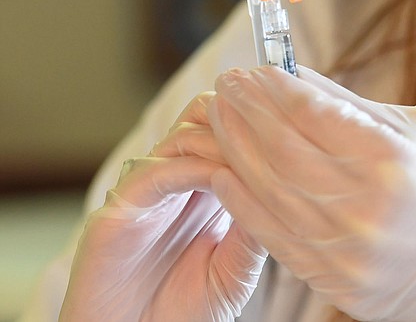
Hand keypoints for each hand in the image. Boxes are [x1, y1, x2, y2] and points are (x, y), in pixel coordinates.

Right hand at [59, 94, 266, 321]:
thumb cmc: (181, 312)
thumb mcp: (234, 272)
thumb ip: (253, 231)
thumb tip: (283, 190)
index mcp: (205, 187)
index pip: (230, 130)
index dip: (259, 124)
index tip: (294, 126)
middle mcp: (177, 179)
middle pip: (206, 115)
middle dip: (240, 118)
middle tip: (271, 135)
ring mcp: (148, 189)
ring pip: (184, 134)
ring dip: (221, 139)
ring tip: (251, 159)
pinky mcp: (120, 209)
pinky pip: (157, 172)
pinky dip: (191, 168)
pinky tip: (220, 180)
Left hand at [208, 66, 415, 321]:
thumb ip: (352, 107)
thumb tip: (295, 78)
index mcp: (394, 163)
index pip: (312, 116)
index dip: (275, 90)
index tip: (253, 70)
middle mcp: (366, 210)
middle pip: (281, 152)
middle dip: (245, 114)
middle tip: (226, 85)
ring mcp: (349, 254)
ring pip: (269, 194)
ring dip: (235, 153)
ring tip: (219, 121)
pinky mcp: (338, 283)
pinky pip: (275, 237)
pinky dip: (245, 202)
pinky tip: (228, 173)